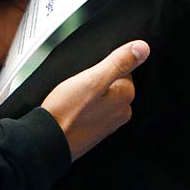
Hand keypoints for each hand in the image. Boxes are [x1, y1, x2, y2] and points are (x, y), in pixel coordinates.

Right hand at [40, 40, 147, 159]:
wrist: (47, 141)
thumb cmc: (66, 112)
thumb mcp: (93, 79)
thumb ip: (119, 62)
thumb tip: (143, 48)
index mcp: (125, 96)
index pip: (123, 68)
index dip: (103, 66)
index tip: (90, 73)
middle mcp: (122, 111)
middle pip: (113, 82)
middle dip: (97, 79)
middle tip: (79, 85)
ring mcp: (109, 123)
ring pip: (103, 96)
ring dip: (90, 93)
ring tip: (74, 97)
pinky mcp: (96, 131)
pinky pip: (95, 109)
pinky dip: (85, 106)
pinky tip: (73, 108)